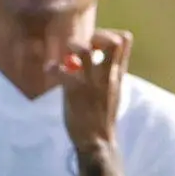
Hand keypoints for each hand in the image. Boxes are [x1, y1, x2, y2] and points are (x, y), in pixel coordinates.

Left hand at [48, 28, 130, 151]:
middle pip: (112, 40)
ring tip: (66, 53)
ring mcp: (92, 82)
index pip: (125, 40)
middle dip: (96, 34)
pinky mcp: (75, 91)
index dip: (110, 33)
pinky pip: (62, 70)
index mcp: (118, 74)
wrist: (97, 142)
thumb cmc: (102, 119)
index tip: (98, 42)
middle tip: (84, 45)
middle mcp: (107, 75)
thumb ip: (109, 75)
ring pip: (85, 50)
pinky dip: (53, 67)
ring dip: (73, 45)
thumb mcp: (113, 93)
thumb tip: (99, 60)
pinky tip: (49, 69)